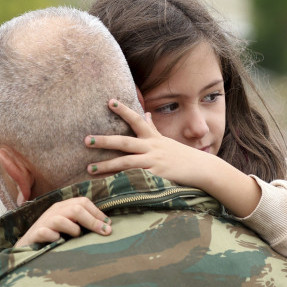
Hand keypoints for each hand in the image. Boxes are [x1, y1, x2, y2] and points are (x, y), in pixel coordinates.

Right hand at [15, 197, 110, 247]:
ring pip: (61, 219)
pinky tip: (59, 242)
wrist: (28, 247)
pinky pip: (46, 233)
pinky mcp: (36, 234)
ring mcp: (44, 222)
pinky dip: (54, 237)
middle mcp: (54, 212)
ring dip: (73, 229)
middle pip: (76, 209)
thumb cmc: (53, 237)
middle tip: (105, 232)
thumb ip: (83, 224)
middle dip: (93, 221)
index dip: (97, 213)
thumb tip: (106, 227)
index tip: (109, 225)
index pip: (83, 202)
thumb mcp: (69, 227)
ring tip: (77, 236)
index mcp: (63, 207)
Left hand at [85, 99, 216, 185]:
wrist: (201, 169)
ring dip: (106, 165)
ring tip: (89, 168)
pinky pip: (135, 180)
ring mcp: (154, 162)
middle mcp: (152, 148)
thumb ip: (153, 128)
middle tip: (86, 140)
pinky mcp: (156, 177)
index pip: (137, 119)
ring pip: (126, 162)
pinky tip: (109, 185)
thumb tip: (146, 113)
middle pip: (124, 142)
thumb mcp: (166, 140)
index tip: (109, 101)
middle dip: (104, 140)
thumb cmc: (181, 155)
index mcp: (153, 138)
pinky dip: (122, 182)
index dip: (123, 110)